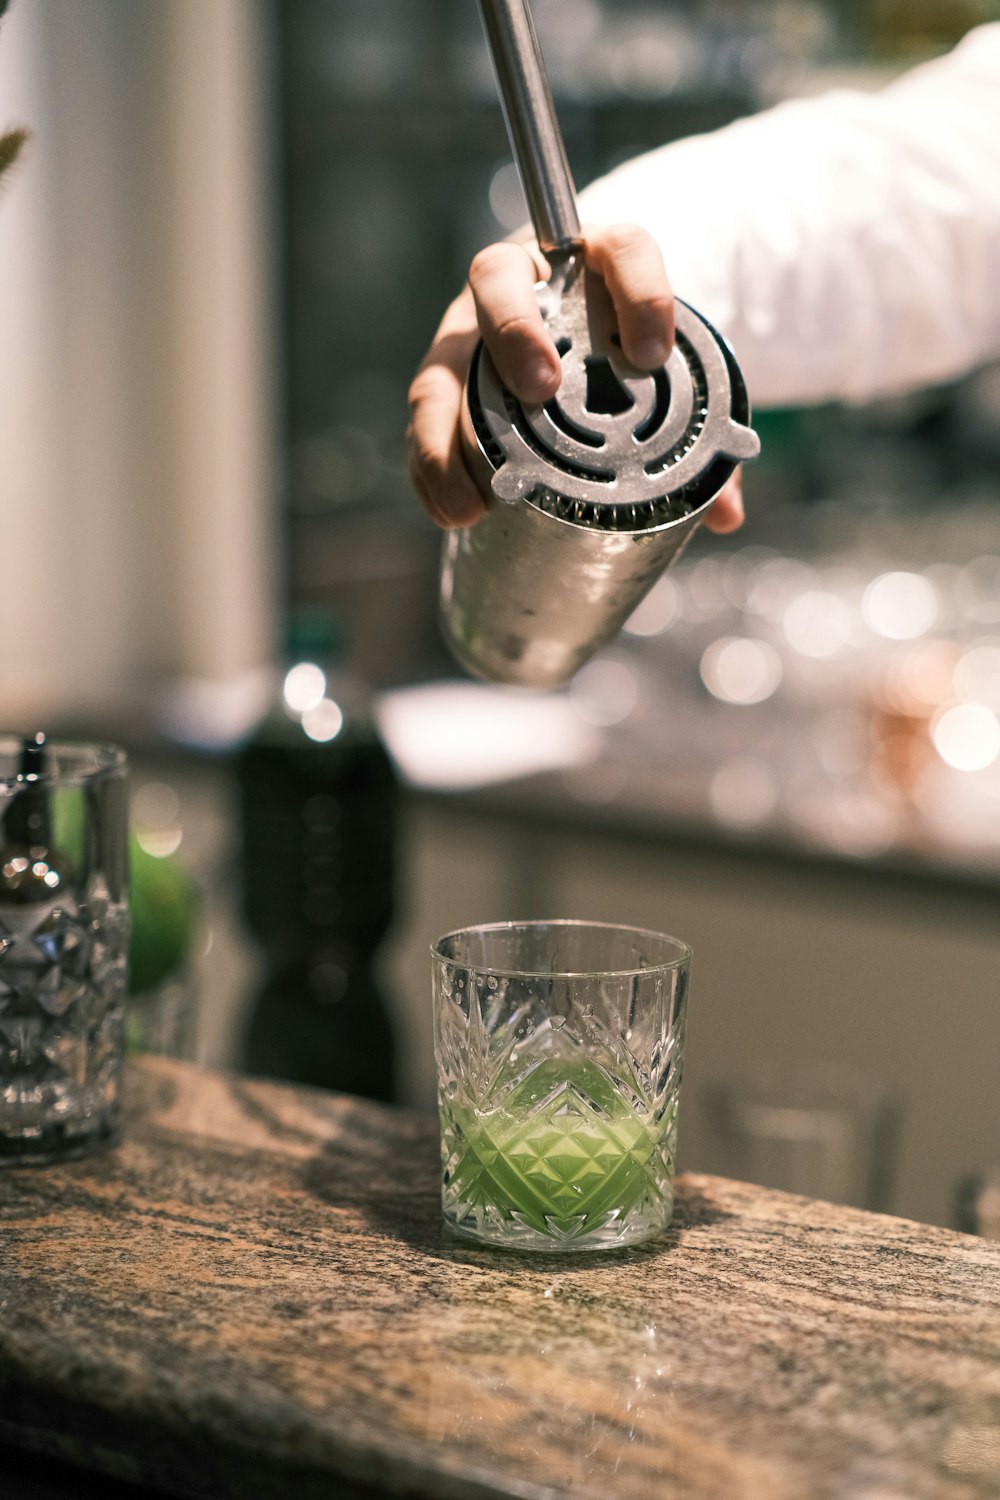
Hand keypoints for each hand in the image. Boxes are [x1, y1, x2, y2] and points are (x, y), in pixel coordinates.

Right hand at [406, 223, 744, 532]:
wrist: (583, 334)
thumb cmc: (627, 352)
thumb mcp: (666, 380)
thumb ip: (697, 439)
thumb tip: (725, 514)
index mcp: (595, 262)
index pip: (623, 250)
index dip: (641, 292)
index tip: (655, 353)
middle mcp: (522, 284)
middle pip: (498, 281)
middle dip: (514, 334)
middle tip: (543, 390)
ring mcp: (473, 332)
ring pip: (445, 365)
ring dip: (450, 431)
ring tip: (478, 494)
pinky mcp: (446, 380)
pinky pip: (427, 422)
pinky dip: (433, 468)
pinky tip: (454, 511)